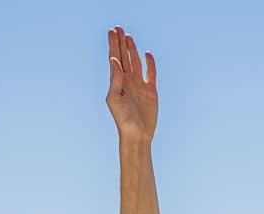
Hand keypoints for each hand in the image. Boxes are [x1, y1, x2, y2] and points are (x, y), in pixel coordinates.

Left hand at [106, 24, 156, 142]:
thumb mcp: (115, 98)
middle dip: (120, 42)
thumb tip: (115, 60)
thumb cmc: (123, 119)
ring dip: (132, 49)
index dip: (113, 44)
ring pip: (136, 62)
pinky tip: (147, 54)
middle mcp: (128, 81)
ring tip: (128, 36)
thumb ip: (115, 79)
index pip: (114, 58)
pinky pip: (151, 73)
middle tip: (118, 28)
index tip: (111, 31)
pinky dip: (150, 63)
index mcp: (117, 82)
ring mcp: (139, 85)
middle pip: (124, 57)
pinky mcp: (151, 91)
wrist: (137, 134)